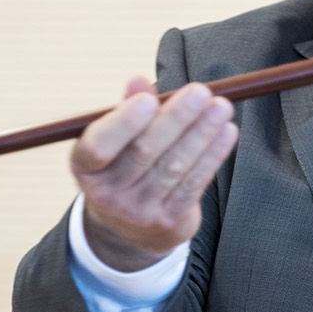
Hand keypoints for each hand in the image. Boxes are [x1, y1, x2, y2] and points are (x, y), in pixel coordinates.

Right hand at [71, 78, 238, 270]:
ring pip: (174, 165)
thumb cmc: (124, 167)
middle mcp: (106, 194)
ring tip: (221, 107)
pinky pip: (194, 183)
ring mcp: (137, 211)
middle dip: (176, 118)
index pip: (98, 146)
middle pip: (144, 151)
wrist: (130, 230)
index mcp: (85, 167)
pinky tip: (227, 132)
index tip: (150, 99)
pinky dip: (213, 155)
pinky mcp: (168, 222)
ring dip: (202, 133)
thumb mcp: (117, 141)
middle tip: (201, 92)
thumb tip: (139, 81)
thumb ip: (128, 110)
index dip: (124, 123)